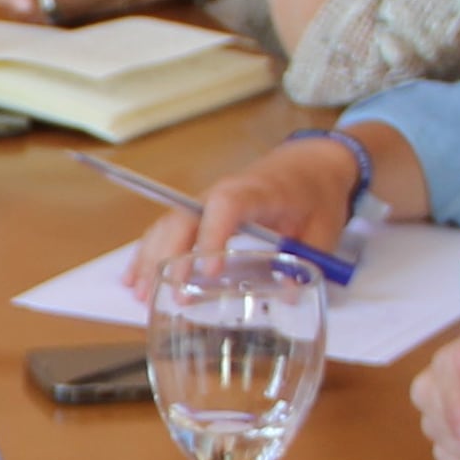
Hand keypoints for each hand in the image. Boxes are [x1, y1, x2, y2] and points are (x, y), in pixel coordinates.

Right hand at [128, 136, 372, 299]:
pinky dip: (150, 252)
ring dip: (151, 257)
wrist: (312, 163)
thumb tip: (286, 294)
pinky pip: (169, 228)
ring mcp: (208, 199)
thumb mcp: (325, 228)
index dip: (213, 235)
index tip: (210, 271)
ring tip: (140, 293)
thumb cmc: (318, 192)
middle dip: (171, 256)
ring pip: (169, 223)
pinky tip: (135, 277)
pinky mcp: (203, 210)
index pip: (227, 205)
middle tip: (172, 296)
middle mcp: (225, 191)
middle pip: (185, 217)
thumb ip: (306, 259)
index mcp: (258, 190)